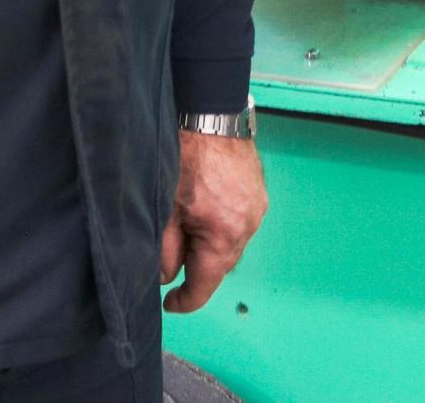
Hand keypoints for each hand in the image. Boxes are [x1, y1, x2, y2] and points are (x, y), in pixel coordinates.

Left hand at [160, 131, 267, 312]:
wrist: (212, 119)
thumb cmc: (185, 162)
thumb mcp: (164, 211)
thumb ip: (164, 251)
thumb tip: (166, 276)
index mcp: (226, 235)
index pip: (206, 284)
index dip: (185, 300)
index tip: (169, 304)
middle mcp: (249, 226)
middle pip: (222, 264)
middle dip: (198, 270)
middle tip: (171, 265)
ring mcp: (258, 209)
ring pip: (232, 244)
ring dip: (211, 248)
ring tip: (187, 234)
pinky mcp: (260, 194)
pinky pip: (240, 224)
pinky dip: (222, 229)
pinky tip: (205, 214)